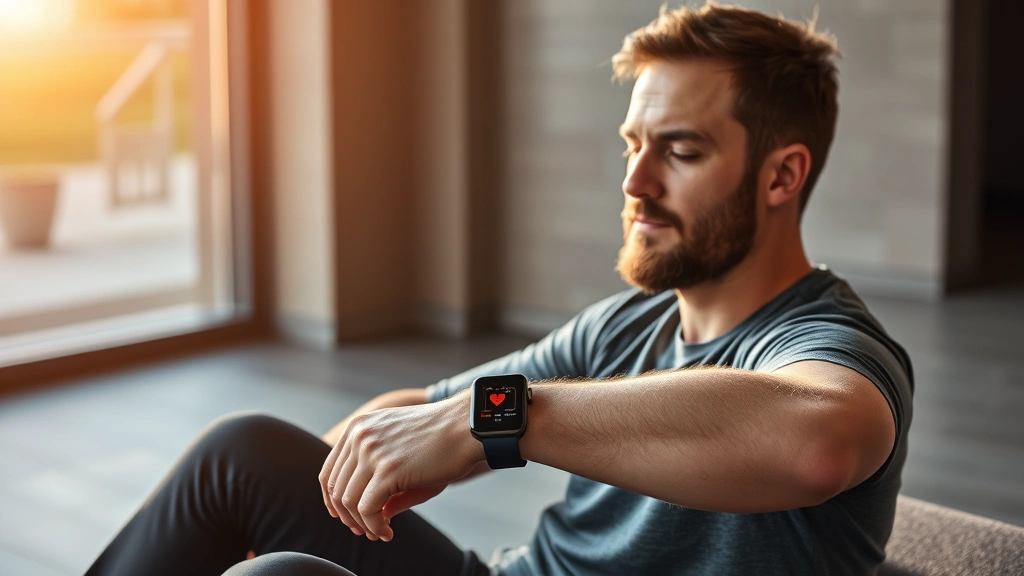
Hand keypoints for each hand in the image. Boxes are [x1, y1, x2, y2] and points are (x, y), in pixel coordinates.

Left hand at [318, 391, 482, 540]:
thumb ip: (380, 479)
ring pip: (348, 501)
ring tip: (380, 532)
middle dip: (349, 516)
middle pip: (335, 488)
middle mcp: (360, 436)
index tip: (348, 516)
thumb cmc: (442, 440)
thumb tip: (372, 514)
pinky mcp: (387, 469)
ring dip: (362, 524)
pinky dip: (374, 526)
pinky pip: (367, 509)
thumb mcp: (402, 454)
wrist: (468, 427)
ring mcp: (371, 451)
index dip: (333, 500)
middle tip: (367, 530)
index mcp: (360, 427)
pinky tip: (387, 531)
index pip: (329, 470)